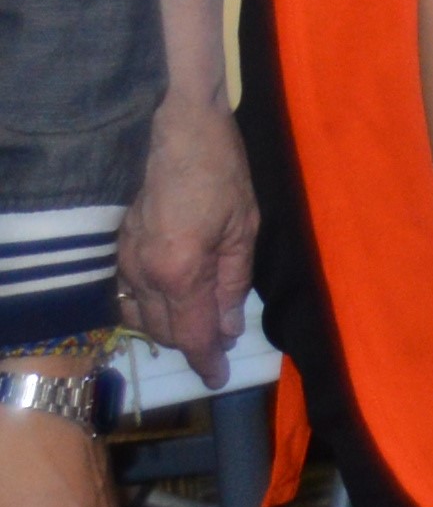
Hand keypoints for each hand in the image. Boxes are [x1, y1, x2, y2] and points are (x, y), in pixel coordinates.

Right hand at [118, 89, 255, 373]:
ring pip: (140, 319)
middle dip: (191, 344)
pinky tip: (167, 301)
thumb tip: (227, 328)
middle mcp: (143, 276)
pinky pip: (126, 296)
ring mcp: (123, 262)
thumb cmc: (218, 170)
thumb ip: (233, 282)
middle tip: (217, 346)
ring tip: (196, 324)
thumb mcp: (243, 226)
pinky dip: (146, 308)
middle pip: (164, 332)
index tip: (217, 378)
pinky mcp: (114, 249)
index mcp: (180, 273)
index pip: (192, 335)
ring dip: (168, 328)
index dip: (206, 361)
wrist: (173, 128)